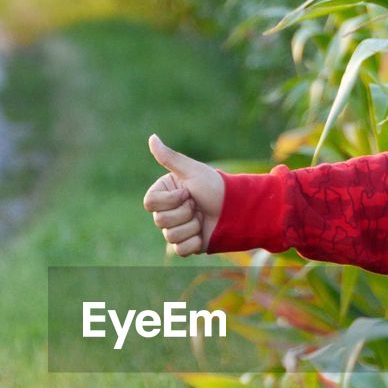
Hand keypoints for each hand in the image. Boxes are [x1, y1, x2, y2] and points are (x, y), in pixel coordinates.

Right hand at [142, 134, 224, 256]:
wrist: (237, 209)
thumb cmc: (215, 187)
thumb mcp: (191, 171)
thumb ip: (169, 157)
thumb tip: (151, 137)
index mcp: (165, 193)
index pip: (150, 203)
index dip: (170, 200)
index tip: (187, 192)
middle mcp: (167, 211)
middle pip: (160, 221)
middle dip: (185, 213)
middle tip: (198, 205)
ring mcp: (176, 229)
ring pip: (171, 236)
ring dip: (192, 226)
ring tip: (203, 218)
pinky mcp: (187, 245)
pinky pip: (180, 250)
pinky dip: (194, 242)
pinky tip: (203, 234)